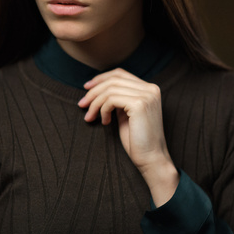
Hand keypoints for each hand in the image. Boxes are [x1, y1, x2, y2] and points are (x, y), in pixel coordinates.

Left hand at [78, 68, 178, 205]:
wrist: (151, 159)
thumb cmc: (137, 140)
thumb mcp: (126, 114)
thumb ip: (118, 99)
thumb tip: (98, 88)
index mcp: (149, 89)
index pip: (120, 74)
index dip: (101, 78)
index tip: (86, 88)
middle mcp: (150, 88)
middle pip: (113, 80)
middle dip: (93, 91)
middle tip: (82, 104)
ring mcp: (146, 95)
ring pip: (110, 89)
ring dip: (95, 103)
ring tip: (90, 117)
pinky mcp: (139, 104)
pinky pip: (111, 99)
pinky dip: (102, 110)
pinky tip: (104, 122)